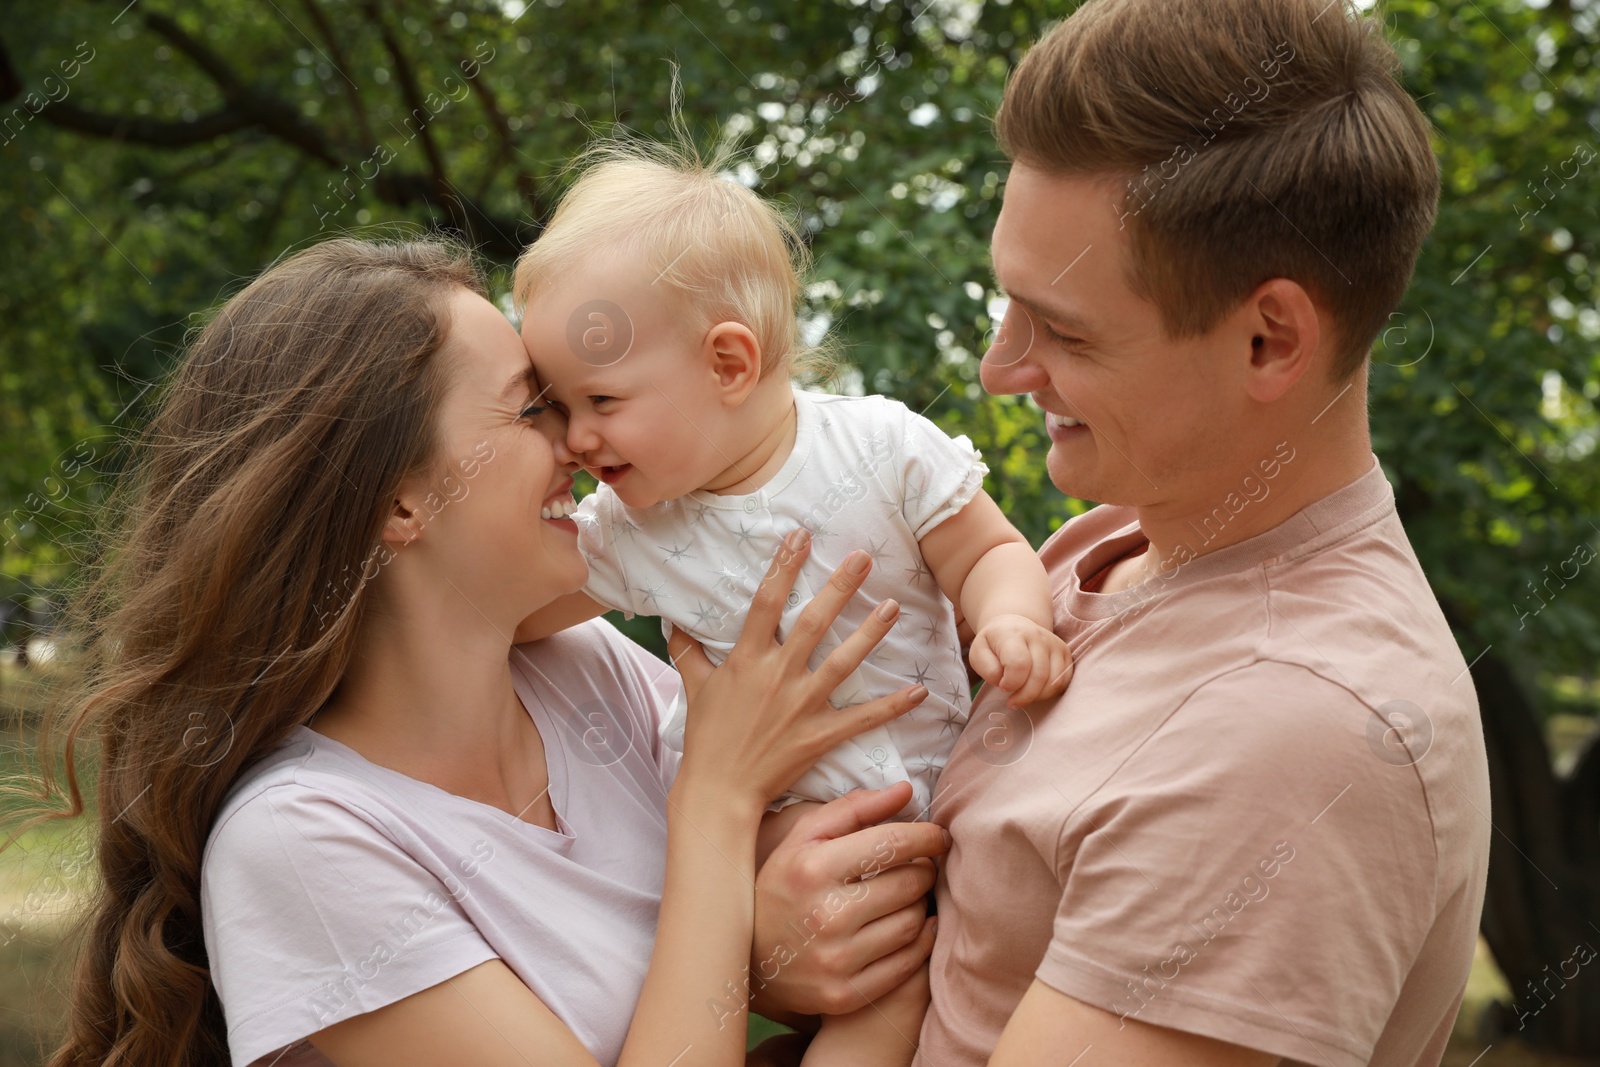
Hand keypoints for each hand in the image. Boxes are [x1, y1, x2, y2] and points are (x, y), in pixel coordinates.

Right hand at [666, 530, 930, 812]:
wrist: (719, 790)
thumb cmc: (707, 737)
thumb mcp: (693, 687)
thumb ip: (688, 651)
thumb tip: (674, 622)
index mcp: (746, 660)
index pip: (765, 603)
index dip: (783, 566)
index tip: (801, 535)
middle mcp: (776, 677)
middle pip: (812, 623)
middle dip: (839, 587)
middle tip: (864, 557)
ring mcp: (800, 706)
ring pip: (842, 663)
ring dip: (870, 633)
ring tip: (893, 605)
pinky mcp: (819, 735)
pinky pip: (861, 719)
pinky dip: (892, 706)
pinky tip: (919, 690)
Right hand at [749, 783, 947, 1017]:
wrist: (748, 961)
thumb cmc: (783, 889)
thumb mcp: (802, 840)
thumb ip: (853, 810)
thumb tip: (906, 791)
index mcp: (813, 868)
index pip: (892, 843)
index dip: (927, 836)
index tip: (937, 836)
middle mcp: (825, 915)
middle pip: (909, 883)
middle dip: (924, 870)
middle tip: (920, 866)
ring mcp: (835, 960)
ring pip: (912, 923)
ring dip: (921, 905)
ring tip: (909, 896)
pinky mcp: (845, 995)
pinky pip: (908, 964)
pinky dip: (920, 942)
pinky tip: (914, 927)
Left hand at [968, 613, 1072, 708]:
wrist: (1013, 626)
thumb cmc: (993, 644)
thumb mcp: (978, 653)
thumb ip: (987, 669)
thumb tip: (1004, 682)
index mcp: (1013, 634)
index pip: (1019, 664)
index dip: (1011, 683)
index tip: (1002, 687)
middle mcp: (1037, 636)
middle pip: (1039, 675)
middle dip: (1025, 696)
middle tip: (1012, 702)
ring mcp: (1054, 644)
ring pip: (1054, 680)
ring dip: (1038, 697)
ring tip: (1023, 697)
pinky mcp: (1064, 653)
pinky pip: (1064, 680)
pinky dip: (1050, 692)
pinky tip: (1036, 692)